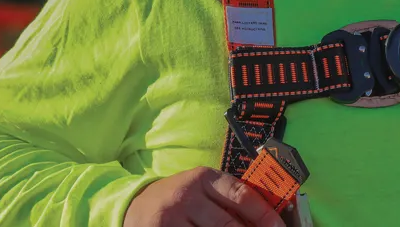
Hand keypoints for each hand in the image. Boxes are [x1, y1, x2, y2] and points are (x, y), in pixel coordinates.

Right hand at [124, 166, 285, 226]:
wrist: (134, 206)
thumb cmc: (179, 198)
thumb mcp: (203, 190)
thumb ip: (229, 200)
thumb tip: (265, 220)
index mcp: (204, 178)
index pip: (241, 195)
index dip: (264, 215)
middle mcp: (187, 195)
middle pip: (228, 224)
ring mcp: (171, 219)